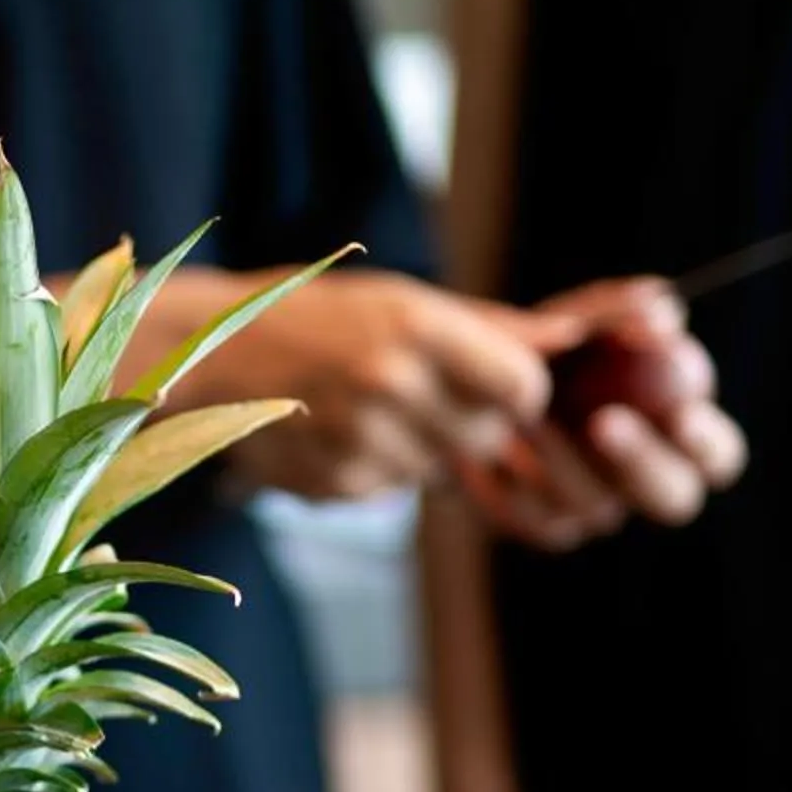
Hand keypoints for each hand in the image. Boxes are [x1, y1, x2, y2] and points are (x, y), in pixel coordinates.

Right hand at [192, 269, 557, 500]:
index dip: (519, 391)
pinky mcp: (337, 485)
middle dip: (472, 421)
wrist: (212, 354)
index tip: (497, 382)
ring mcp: (360, 440)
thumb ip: (490, 328)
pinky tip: (339, 433)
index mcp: (413, 325)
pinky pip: (394, 490)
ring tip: (369, 408)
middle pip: (488, 435)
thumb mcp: (400, 300)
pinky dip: (379, 468)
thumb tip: (579, 335)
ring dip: (422, 447)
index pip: (522, 386)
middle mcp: (389, 383)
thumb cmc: (320, 315)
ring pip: (441, 468)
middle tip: (425, 393)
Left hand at [457, 277, 747, 552]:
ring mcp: (598, 510)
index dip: (706, 443)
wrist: (469, 386)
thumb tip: (664, 313)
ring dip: (562, 456)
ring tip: (527, 413)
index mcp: (679, 432)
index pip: (718, 456)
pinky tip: (495, 450)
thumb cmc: (545, 346)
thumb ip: (619, 313)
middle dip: (644, 462)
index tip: (679, 414)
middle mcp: (647, 480)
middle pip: (675, 499)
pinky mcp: (547, 526)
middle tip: (605, 423)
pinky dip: (518, 479)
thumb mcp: (573, 318)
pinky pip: (542, 519)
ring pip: (599, 508)